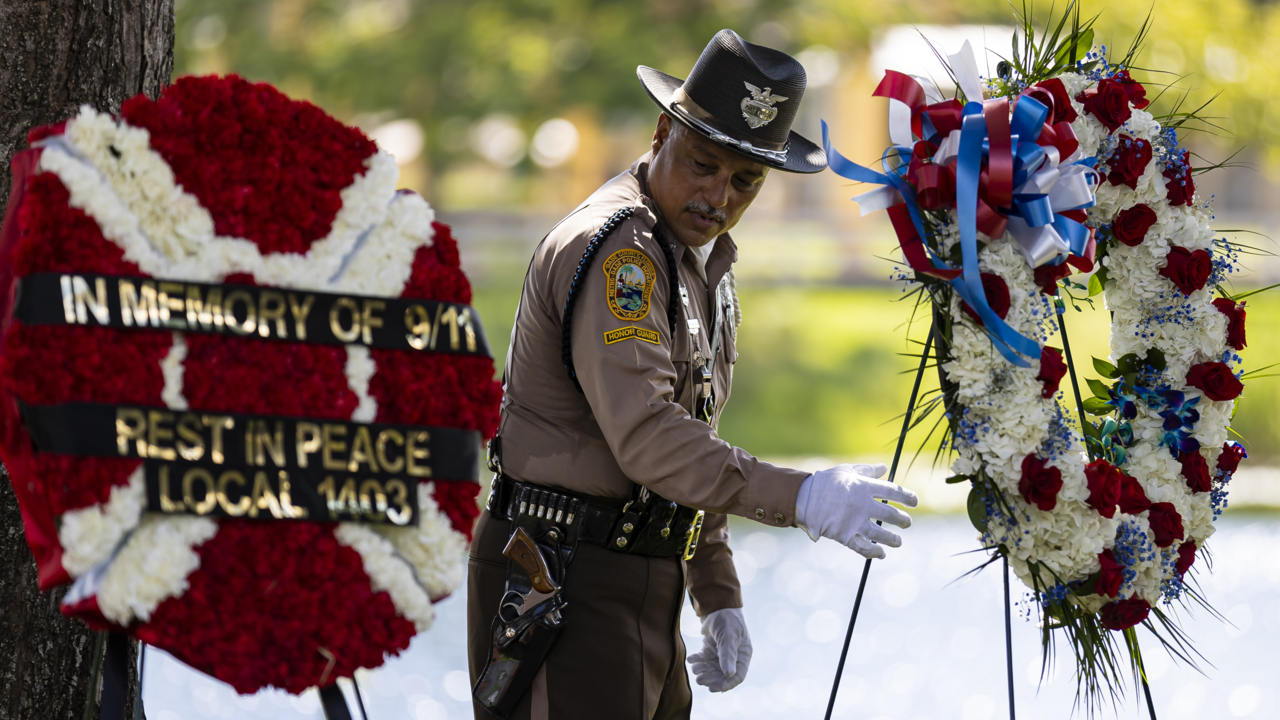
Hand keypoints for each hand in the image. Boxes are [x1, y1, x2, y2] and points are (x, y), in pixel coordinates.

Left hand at [686, 607, 751, 692]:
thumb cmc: (727, 619)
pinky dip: (697, 660)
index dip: (727, 684)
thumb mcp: (728, 636)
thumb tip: (729, 675)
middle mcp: (733, 656)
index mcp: (743, 654)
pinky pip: (704, 659)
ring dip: (703, 670)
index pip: (738, 675)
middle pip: (723, 675)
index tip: (713, 688)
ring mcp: (721, 653)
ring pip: (712, 668)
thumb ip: (728, 655)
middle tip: (700, 679)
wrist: (716, 604)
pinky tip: (691, 659)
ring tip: (695, 668)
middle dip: (711, 678)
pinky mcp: (710, 648)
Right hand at [795, 463, 917, 558]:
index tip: (914, 502)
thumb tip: (884, 468)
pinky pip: (863, 547)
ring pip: (881, 534)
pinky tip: (881, 553)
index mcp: (864, 486)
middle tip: (906, 523)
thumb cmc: (825, 482)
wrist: (802, 498)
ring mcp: (853, 522)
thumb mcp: (846, 470)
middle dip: (903, 521)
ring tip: (898, 541)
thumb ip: (867, 470)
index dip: (908, 497)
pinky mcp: (844, 536)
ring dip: (893, 539)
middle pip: (891, 515)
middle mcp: (862, 505)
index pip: (894, 492)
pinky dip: (874, 552)